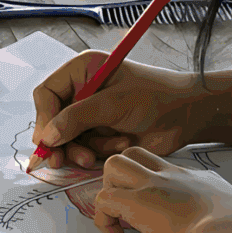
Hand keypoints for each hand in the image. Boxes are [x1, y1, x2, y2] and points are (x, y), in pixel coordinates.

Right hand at [29, 51, 204, 173]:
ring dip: (81, 150)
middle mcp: (82, 91)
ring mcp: (90, 114)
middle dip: (60, 141)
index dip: (44, 117)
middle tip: (62, 161)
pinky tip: (119, 145)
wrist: (187, 116)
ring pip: (66, 139)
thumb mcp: (115, 103)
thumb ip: (78, 118)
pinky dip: (98, 152)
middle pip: (51, 120)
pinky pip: (84, 148)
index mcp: (83, 70)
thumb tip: (47, 135)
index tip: (49, 139)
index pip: (47, 93)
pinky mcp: (100, 133)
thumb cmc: (157, 97)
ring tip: (97, 156)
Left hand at [91, 148, 231, 232]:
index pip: (167, 169)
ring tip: (118, 218)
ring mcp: (153, 186)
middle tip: (129, 207)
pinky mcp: (137, 203)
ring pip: (112, 165)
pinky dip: (103, 220)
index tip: (162, 216)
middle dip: (123, 177)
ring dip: (108, 190)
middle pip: (135, 154)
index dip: (156, 188)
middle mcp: (173, 176)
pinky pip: (102, 200)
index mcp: (198, 179)